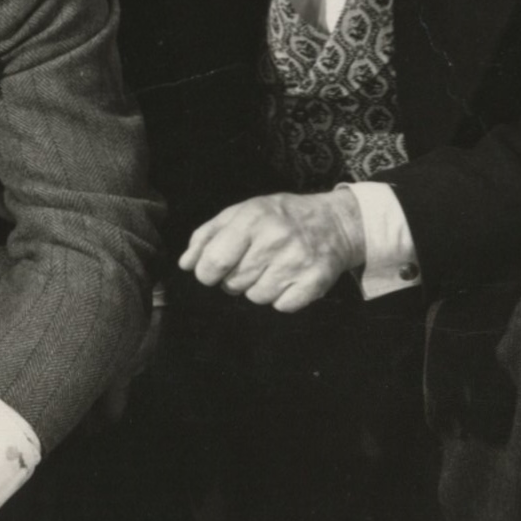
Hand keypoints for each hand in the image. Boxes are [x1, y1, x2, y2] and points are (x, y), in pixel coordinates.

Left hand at [181, 189, 363, 312]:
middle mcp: (274, 239)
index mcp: (251, 219)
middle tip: (251, 264)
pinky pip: (282, 306)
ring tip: (272, 269)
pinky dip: (283, 298)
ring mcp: (297, 261)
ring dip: (259, 288)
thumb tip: (185, 264)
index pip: (214, 261)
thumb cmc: (279, 217)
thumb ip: (207, 235)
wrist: (335, 222)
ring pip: (256, 297)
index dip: (206, 272)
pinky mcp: (315, 282)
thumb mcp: (241, 213)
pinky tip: (289, 279)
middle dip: (234, 279)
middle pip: (233, 283)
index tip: (213, 271)